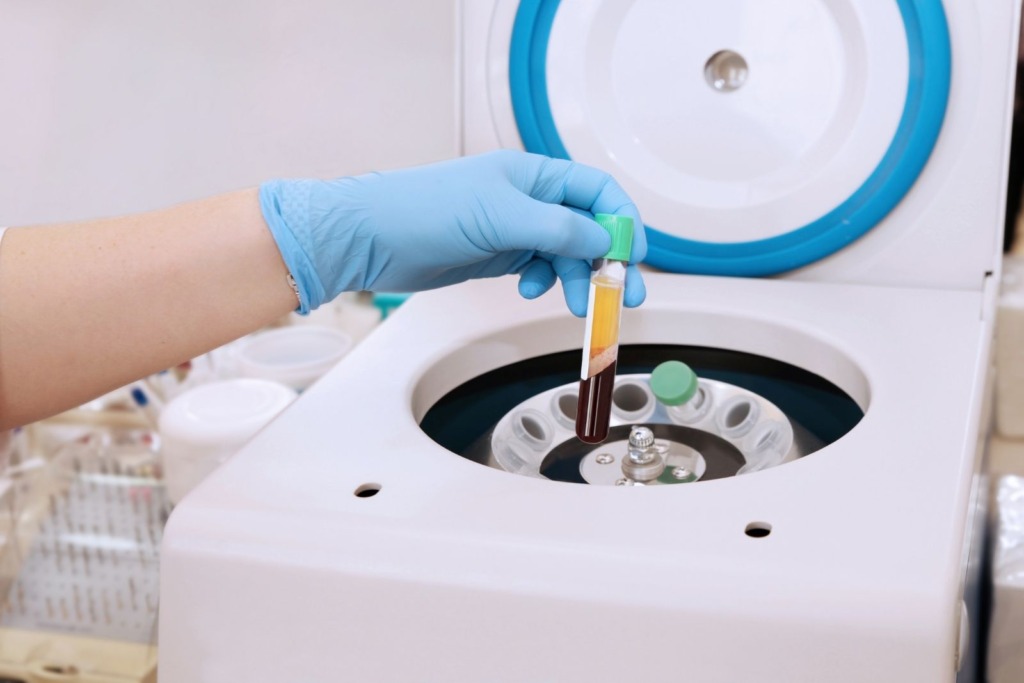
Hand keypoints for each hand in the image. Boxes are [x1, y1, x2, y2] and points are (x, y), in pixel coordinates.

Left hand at [259, 150, 645, 315]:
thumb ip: (557, 228)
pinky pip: (539, 268)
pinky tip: (530, 289)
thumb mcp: (500, 217)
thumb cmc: (425, 210)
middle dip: (608, 261)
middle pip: (586, 227)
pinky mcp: (497, 253)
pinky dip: (544, 281)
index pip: (597, 191)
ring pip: (565, 253)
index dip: (622, 222)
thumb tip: (603, 240)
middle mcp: (528, 198)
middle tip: (624, 296)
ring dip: (578, 278)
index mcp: (533, 175)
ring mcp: (513, 227)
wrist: (371, 238)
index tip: (633, 257)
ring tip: (580, 305)